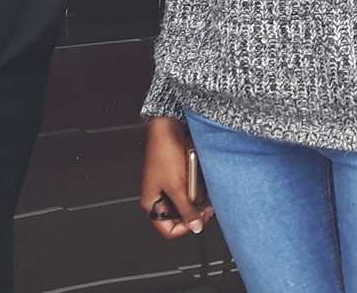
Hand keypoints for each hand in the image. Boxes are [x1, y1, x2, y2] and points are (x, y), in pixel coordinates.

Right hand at [139, 117, 211, 239]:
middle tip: (205, 208)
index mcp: (151, 202)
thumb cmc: (163, 152)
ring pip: (187, 204)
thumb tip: (195, 227)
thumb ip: (186, 210)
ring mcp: (170, 187)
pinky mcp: (179, 178)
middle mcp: (160, 196)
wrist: (169, 127)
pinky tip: (198, 180)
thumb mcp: (177, 186)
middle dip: (193, 212)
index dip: (184, 228)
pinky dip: (197, 188)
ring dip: (197, 199)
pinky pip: (191, 190)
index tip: (197, 221)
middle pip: (179, 217)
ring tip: (200, 189)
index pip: (167, 229)